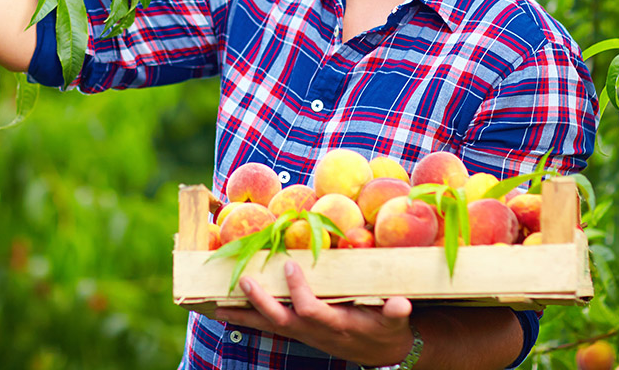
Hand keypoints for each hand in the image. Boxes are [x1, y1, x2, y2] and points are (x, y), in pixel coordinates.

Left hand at [214, 260, 414, 366]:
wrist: (379, 351)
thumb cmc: (385, 329)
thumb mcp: (394, 321)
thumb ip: (395, 311)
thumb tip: (401, 303)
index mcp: (336, 324)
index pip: (312, 310)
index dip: (299, 292)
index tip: (290, 266)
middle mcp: (314, 331)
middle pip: (281, 320)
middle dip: (260, 303)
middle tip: (244, 281)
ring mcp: (302, 333)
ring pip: (268, 325)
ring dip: (243, 314)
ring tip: (217, 303)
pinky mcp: (296, 330)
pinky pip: (267, 325)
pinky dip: (246, 317)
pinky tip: (224, 309)